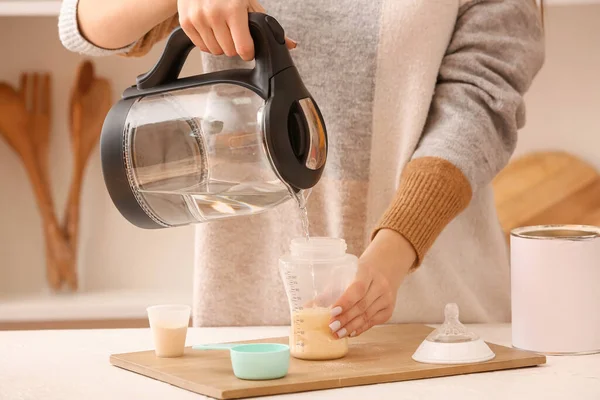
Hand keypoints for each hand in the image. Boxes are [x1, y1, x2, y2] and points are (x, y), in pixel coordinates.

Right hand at [177, 0, 296, 60]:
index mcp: (233, 9)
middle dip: (235, 46)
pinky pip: (201, 47)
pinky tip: (211, 28)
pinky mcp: (186, 23)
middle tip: (234, 32)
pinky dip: (208, 42)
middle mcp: (214, 14)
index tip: (249, 47)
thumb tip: (291, 45)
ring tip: (223, 29)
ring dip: (221, 44)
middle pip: (229, 52)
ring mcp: (198, 18)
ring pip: (215, 51)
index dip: (249, 51)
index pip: (244, 49)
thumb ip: (268, 24)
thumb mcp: (249, 3)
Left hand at [328, 229, 415, 338]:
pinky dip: (360, 328)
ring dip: (351, 326)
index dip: (345, 302)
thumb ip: (329, 290)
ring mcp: (387, 299)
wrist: (386, 268)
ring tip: (337, 333)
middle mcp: (380, 285)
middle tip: (331, 326)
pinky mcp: (388, 310)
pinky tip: (349, 333)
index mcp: (367, 272)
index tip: (332, 312)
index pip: (357, 288)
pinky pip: (373, 322)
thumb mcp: (347, 273)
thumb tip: (306, 307)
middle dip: (345, 318)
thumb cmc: (360, 272)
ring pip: (368, 316)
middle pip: (362, 305)